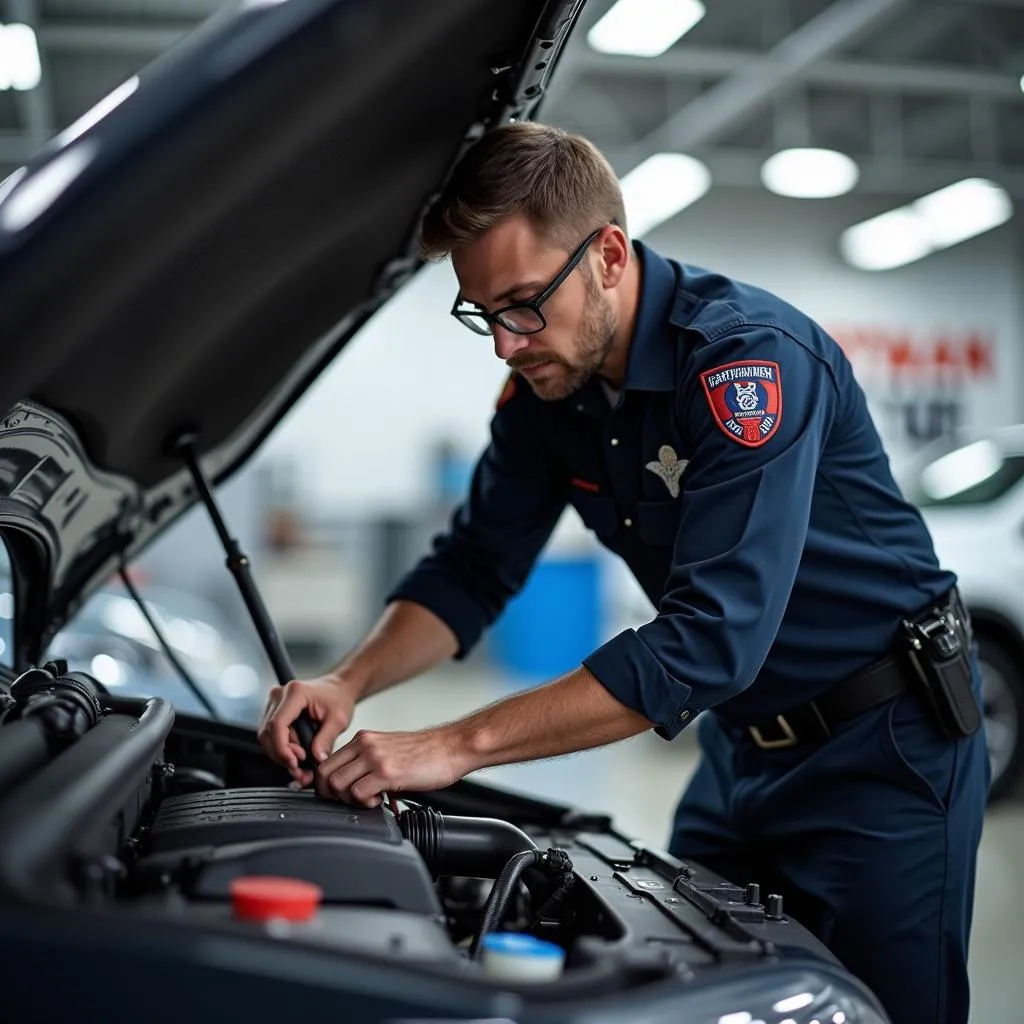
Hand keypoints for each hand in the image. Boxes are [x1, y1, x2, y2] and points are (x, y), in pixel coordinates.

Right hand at [258, 674, 357, 785]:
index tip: (294, 763)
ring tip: (302, 766)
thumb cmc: (339, 698)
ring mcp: (275, 703)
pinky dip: (283, 749)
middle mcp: (280, 695)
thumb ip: (327, 739)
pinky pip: (272, 736)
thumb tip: (316, 759)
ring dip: (282, 755)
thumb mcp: (339, 720)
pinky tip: (297, 757)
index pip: (277, 724)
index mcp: (296, 692)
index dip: (282, 748)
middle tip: (301, 769)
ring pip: (267, 737)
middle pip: (268, 733)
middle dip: (283, 755)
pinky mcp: (275, 712)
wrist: (339, 688)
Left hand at [316, 726, 470, 806]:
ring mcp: (374, 758)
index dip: (327, 784)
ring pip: (336, 784)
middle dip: (330, 795)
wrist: (452, 746)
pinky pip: (358, 793)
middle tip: (348, 802)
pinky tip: (380, 801)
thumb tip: (351, 786)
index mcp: (363, 739)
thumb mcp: (389, 750)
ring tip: (368, 801)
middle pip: (324, 773)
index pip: (325, 762)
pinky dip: (365, 804)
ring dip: (348, 800)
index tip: (337, 795)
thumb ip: (368, 762)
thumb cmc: (427, 752)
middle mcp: (365, 745)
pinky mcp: (386, 772)